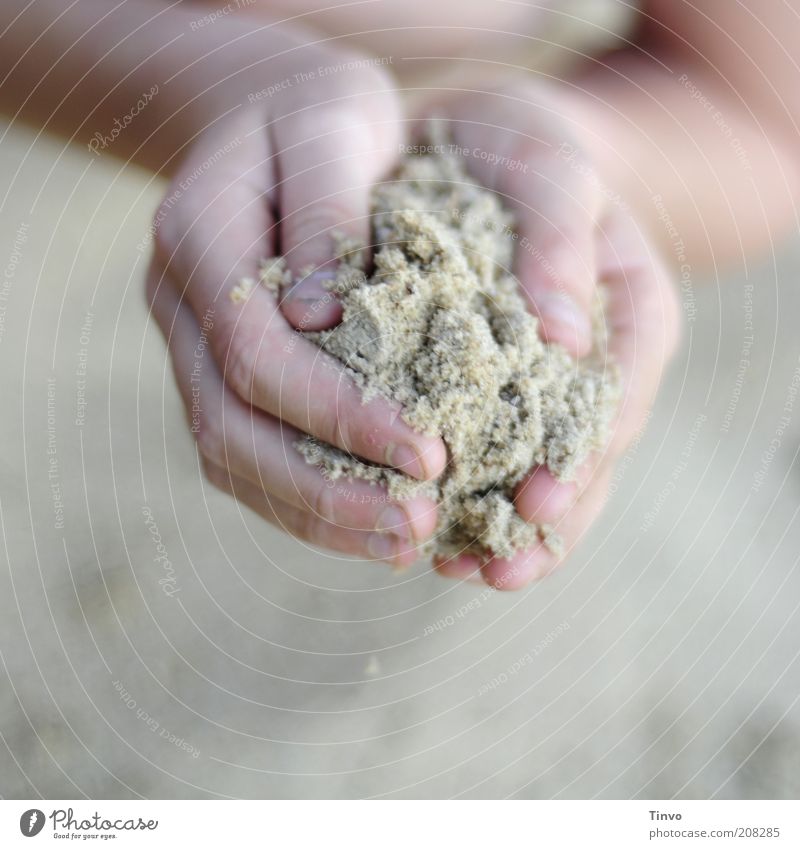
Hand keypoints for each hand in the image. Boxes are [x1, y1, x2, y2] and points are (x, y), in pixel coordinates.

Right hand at [146, 45, 444, 567]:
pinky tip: (372, 521)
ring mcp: (191, 344)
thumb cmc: (319, 116)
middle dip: (325, 488)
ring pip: (231, 457)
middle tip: (415, 525)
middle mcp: (179, 303)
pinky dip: (306, 498)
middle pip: (230, 425)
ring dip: (316, 514)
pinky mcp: (220, 371)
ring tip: (404, 541)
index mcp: (196, 237)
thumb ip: (327, 209)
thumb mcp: (335, 124)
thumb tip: (323, 319)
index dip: (337, 413)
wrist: (273, 118)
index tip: (427, 452)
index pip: (255, 354)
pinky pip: (248, 454)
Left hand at [425, 80, 680, 588]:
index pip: (617, 402)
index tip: (539, 505)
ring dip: (496, 530)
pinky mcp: (481, 389)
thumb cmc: (522, 147)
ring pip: (531, 471)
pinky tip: (424, 531)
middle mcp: (587, 364)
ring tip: (456, 569)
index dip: (582, 461)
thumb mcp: (551, 165)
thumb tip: (568, 337)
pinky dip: (454, 494)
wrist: (475, 145)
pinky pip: (478, 453)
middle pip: (582, 461)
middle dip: (542, 526)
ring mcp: (537, 383)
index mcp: (630, 317)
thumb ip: (565, 235)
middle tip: (496, 572)